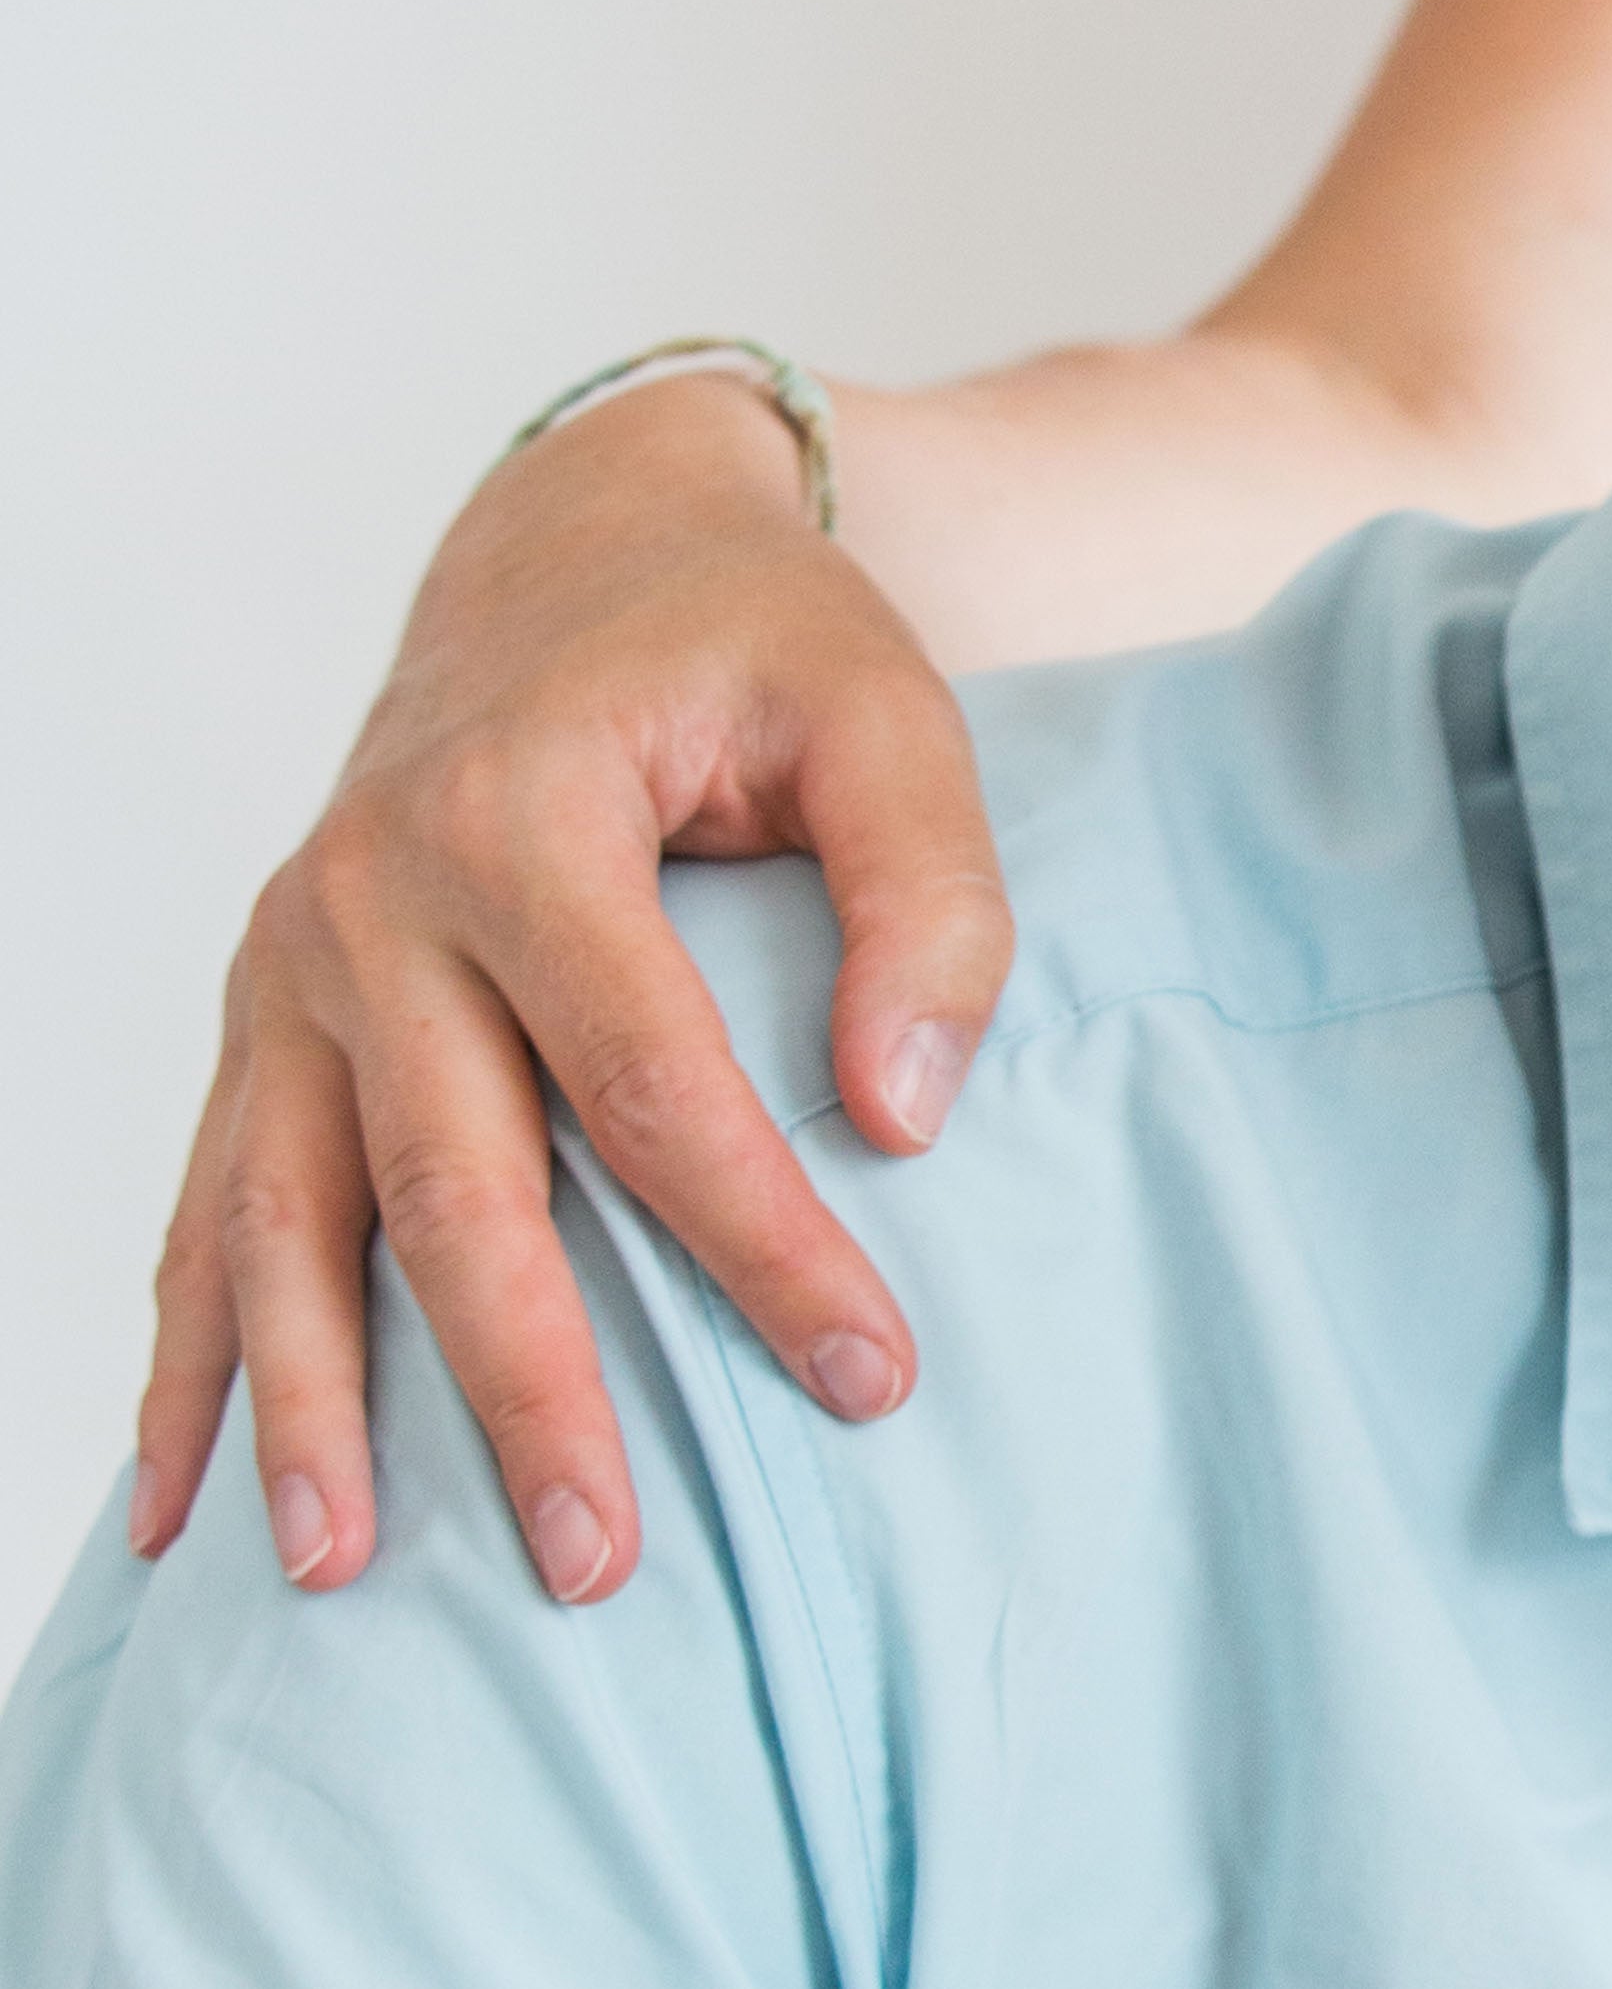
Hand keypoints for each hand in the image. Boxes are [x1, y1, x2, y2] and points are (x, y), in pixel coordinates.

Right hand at [133, 374, 1011, 1601]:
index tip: (866, 1371)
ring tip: (340, 1573)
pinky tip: (175, 1497)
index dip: (763, 1240)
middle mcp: (374, 894)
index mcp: (527, 814)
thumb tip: (904, 1111)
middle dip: (523, 1382)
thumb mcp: (886, 711)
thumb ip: (928, 895)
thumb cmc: (754, 638)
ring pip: (286, 1214)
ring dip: (308, 1402)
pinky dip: (188, 1348)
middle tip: (604, 1558)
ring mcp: (295, 959)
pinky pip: (208, 1196)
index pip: (655, 1081)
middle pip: (452, 1181)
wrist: (581, 546)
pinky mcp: (265, 1005)